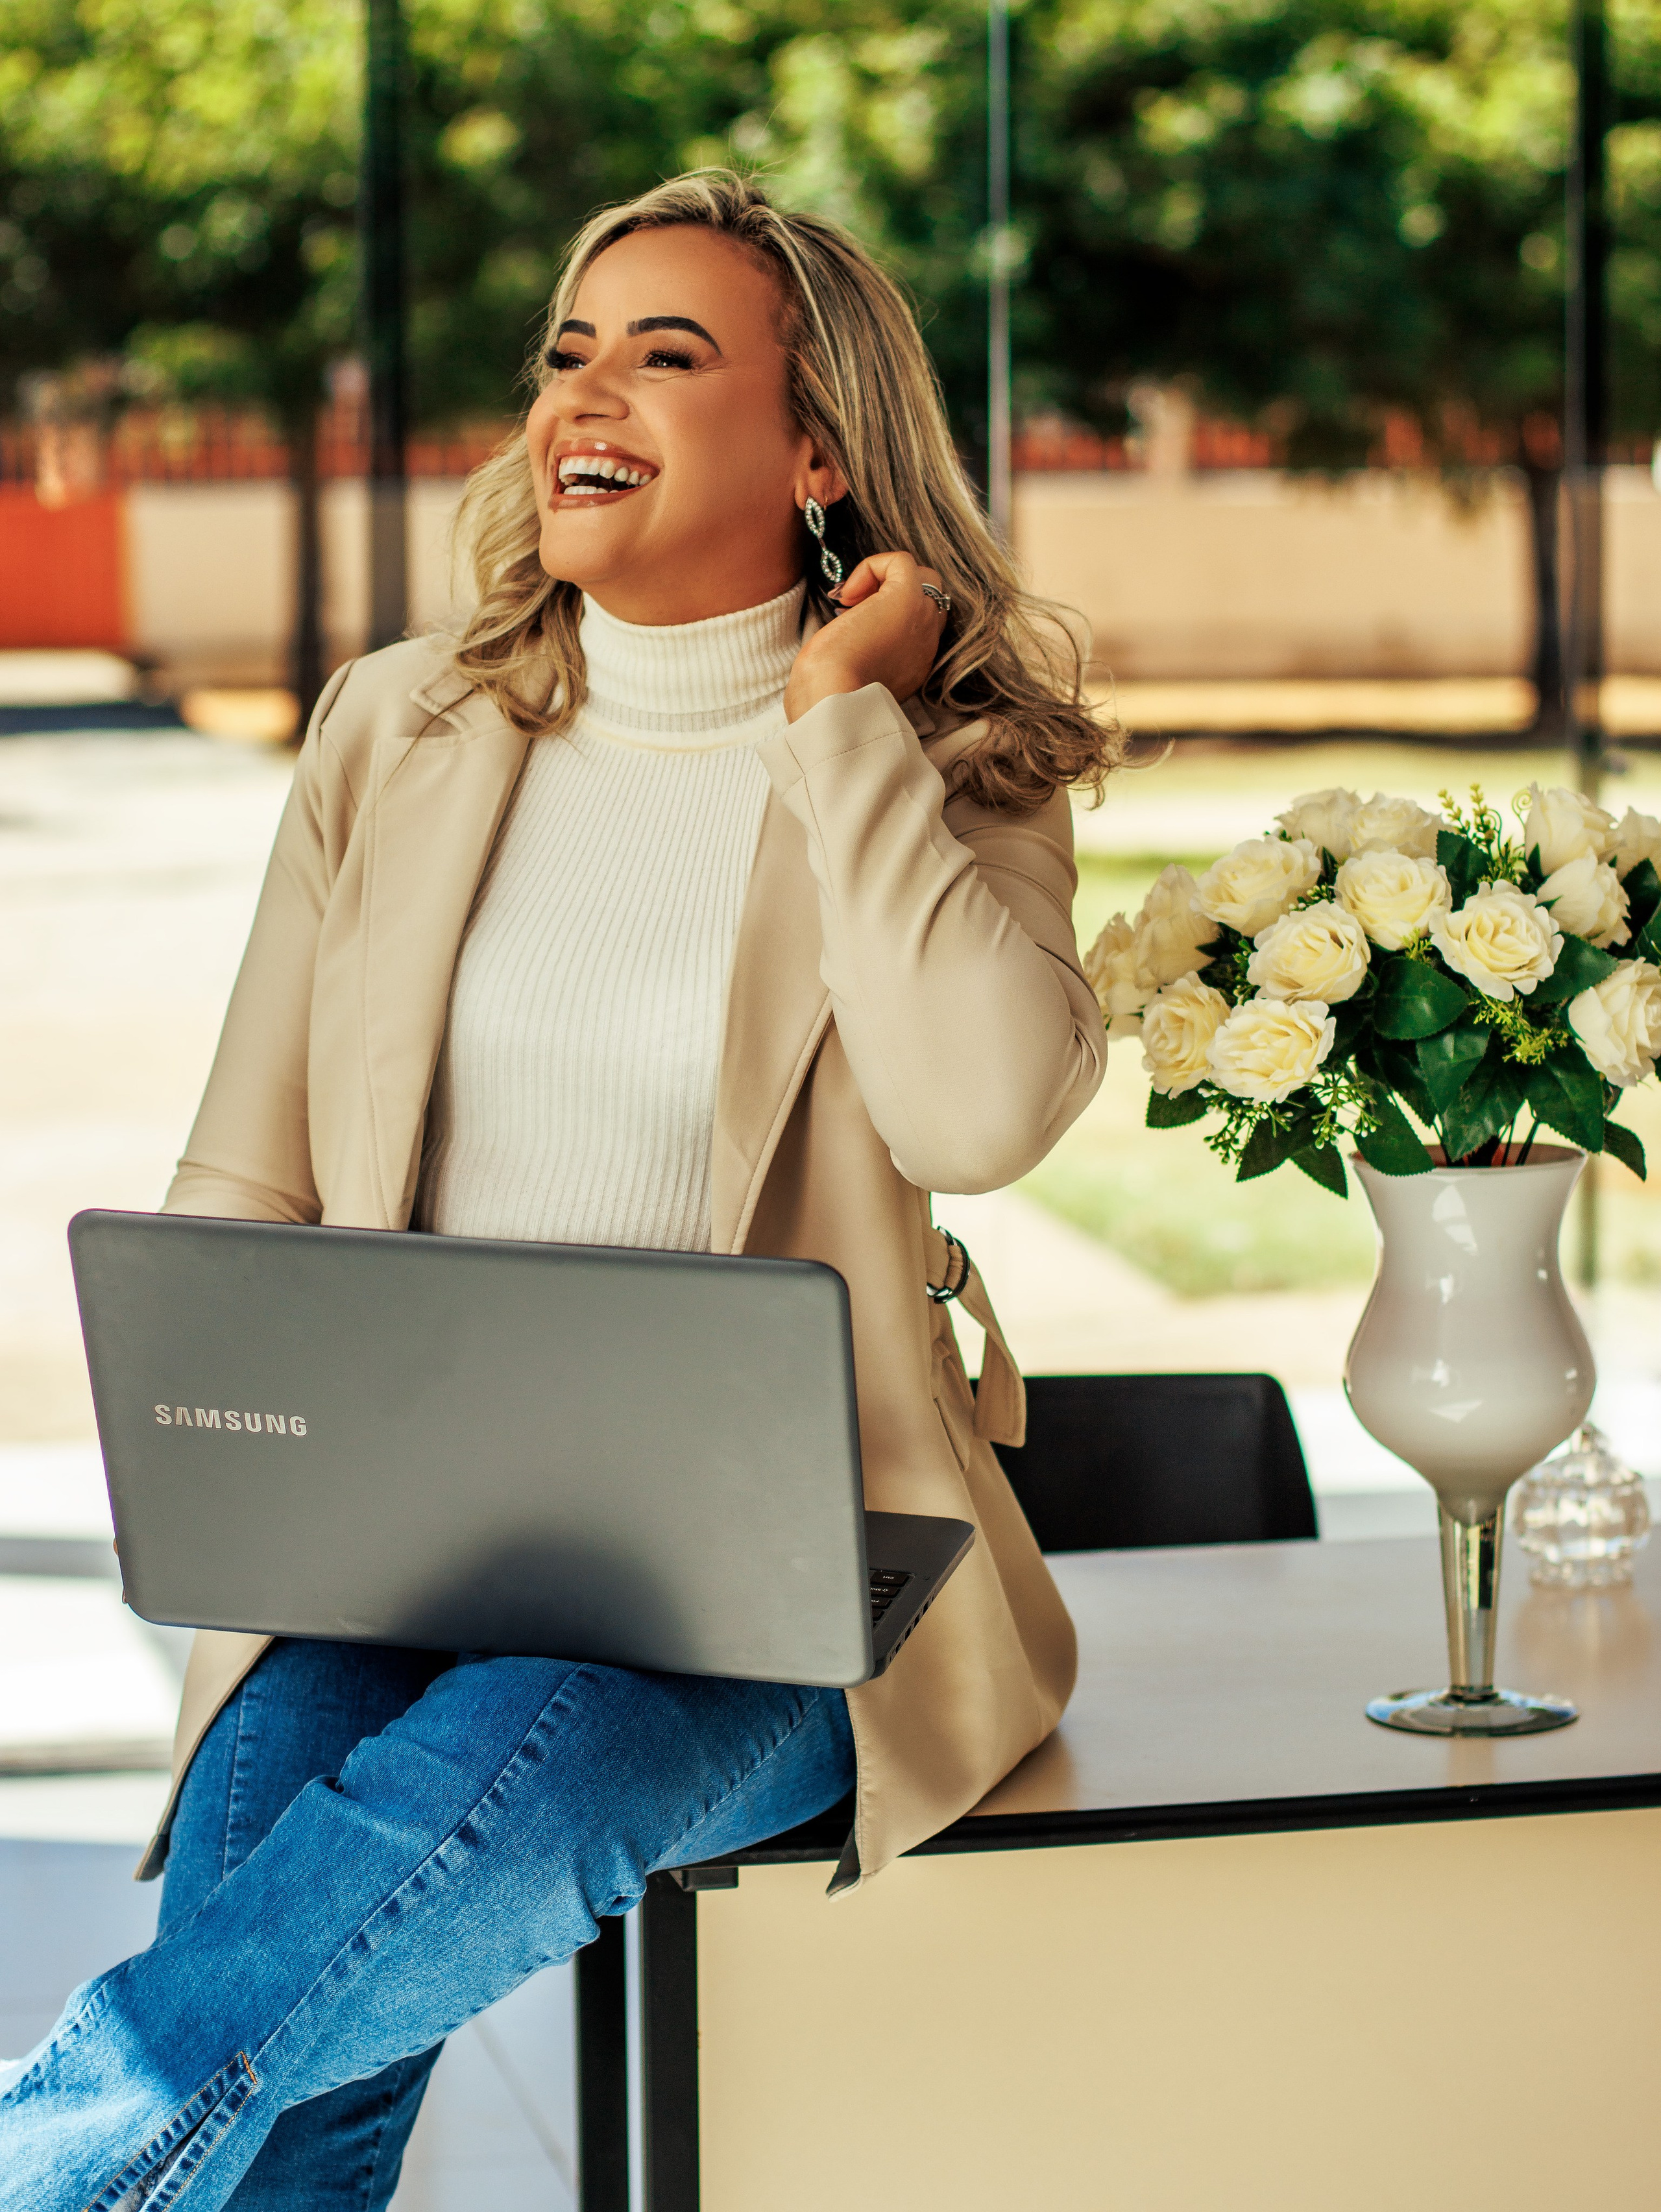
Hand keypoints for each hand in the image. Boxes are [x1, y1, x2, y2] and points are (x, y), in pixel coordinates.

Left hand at [783, 551, 947, 722]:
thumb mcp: (849, 677)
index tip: (855, 626)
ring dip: (886, 579)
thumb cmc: (828, 694)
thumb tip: (843, 637)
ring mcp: (922, 620)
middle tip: (856, 608)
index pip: (919, 625)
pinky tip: (848, 594)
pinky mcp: (906, 598)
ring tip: (853, 600)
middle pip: (930, 597)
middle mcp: (926, 643)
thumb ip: (857, 659)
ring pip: (924, 577)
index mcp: (914, 665)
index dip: (889, 614)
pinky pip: (901, 562)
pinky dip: (872, 566)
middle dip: (895, 592)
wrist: (832, 698)